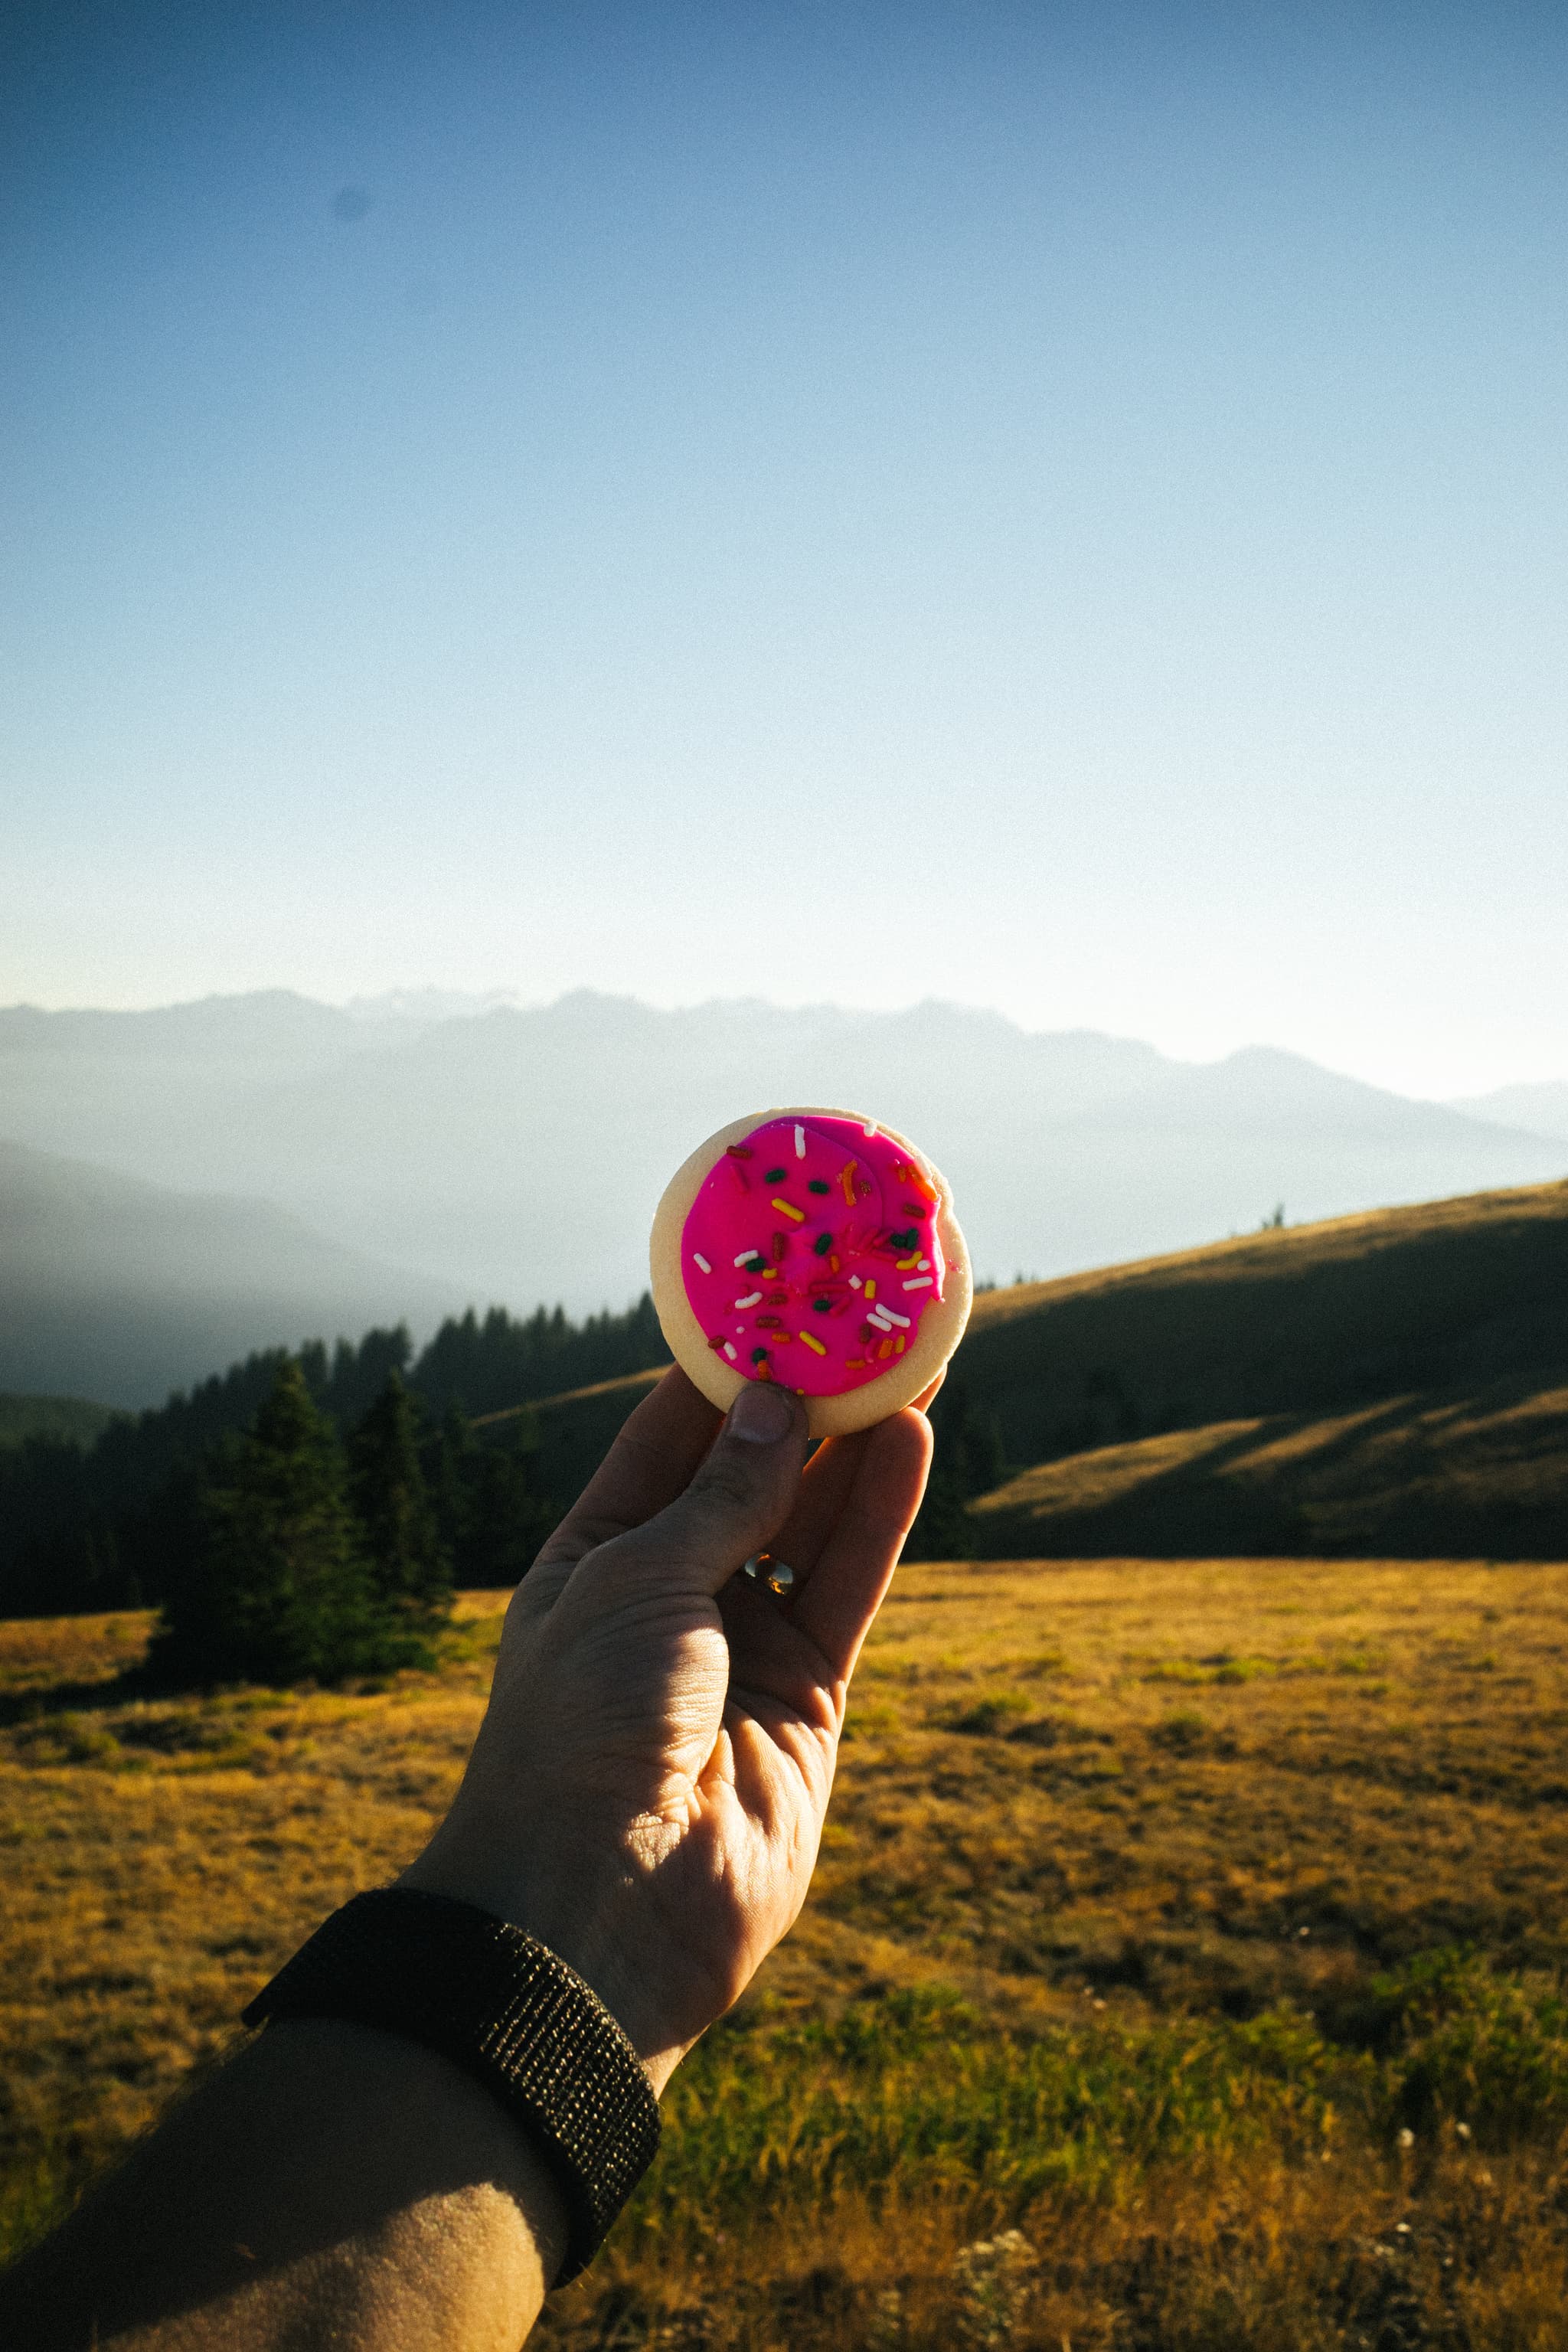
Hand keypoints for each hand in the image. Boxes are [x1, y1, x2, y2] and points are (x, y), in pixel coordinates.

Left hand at [402, 1368, 932, 2087]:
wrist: (603, 1904)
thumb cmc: (583, 1724)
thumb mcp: (640, 1580)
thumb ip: (724, 1495)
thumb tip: (779, 1403)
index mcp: (594, 1558)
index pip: (667, 1439)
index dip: (725, 1373)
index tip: (778, 1299)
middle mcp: (671, 1595)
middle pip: (754, 1475)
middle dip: (807, 1401)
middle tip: (864, 1319)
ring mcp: (743, 1646)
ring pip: (814, 1522)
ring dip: (858, 1443)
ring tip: (909, 1355)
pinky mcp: (809, 1698)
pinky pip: (848, 1584)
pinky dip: (882, 1513)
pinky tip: (912, 1437)